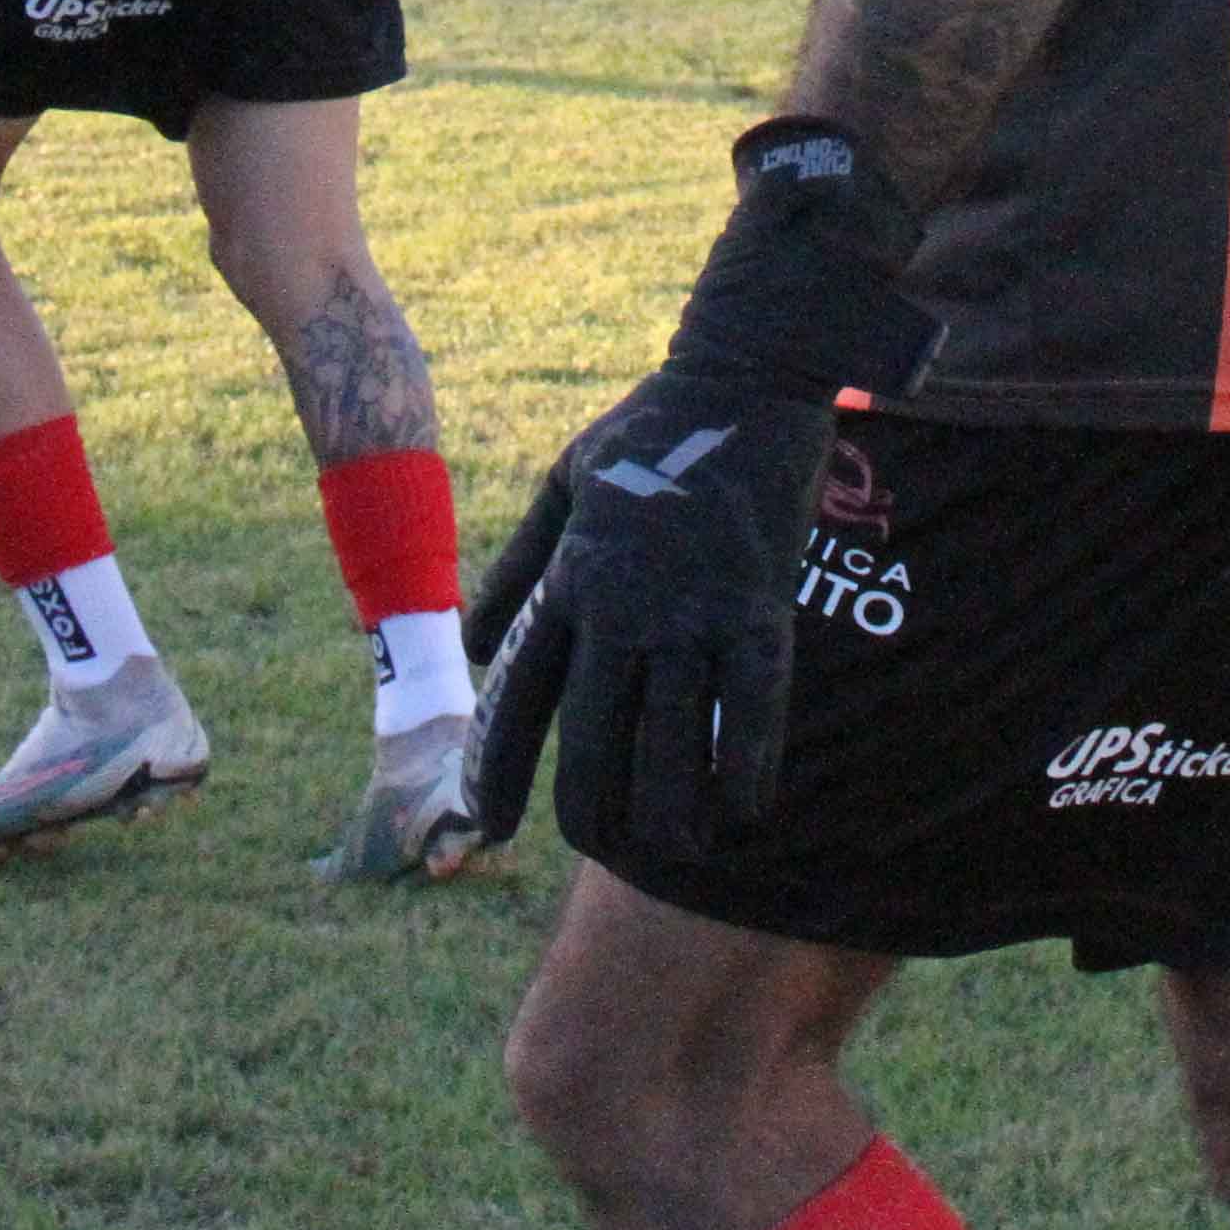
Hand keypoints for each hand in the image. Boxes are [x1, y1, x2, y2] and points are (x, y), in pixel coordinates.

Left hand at [462, 122, 940, 860]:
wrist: (742, 380)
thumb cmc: (646, 431)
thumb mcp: (560, 486)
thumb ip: (517, 567)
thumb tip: (470, 639)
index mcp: (570, 578)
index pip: (520, 698)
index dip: (501, 772)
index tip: (490, 827)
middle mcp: (624, 607)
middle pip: (595, 739)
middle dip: (589, 810)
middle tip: (592, 846)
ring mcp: (693, 611)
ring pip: (673, 740)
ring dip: (669, 810)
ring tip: (669, 850)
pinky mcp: (759, 607)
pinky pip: (752, 709)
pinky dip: (745, 768)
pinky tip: (741, 812)